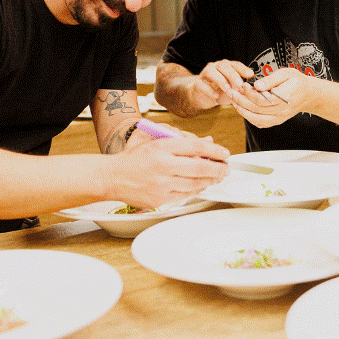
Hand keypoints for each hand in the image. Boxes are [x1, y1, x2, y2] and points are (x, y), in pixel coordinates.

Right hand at [108, 135, 229, 208]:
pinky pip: (185, 195)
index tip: (224, 153)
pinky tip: (202, 185)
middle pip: (200, 167)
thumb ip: (180, 139)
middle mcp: (162, 166)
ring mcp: (161, 184)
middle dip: (218, 168)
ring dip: (210, 180)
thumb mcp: (154, 139)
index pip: (195, 147)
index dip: (214, 151)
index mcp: (161, 147)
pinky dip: (197, 190)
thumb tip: (206, 143)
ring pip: (195, 184)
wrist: (112, 177)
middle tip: (225, 168)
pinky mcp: (160, 199)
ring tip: (217, 177)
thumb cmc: (133, 157)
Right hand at [187, 59, 254, 109]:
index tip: (250, 75)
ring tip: (228, 90)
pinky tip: (216, 96)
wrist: (202, 96)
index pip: (235, 64)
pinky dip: (209, 90)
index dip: (243, 69)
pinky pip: (201, 84)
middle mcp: (215, 68)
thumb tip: (252, 92)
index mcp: (226, 67)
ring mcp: (205, 74)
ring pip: (211, 72)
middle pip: (224, 66)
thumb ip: (240, 89)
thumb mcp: (232, 90)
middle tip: (239, 84)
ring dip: (221, 80)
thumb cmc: (219, 91)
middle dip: (232, 75)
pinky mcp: (197, 84)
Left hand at [228, 67, 319, 127]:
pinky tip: (243, 109)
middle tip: (231, 92)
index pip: (262, 99)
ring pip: (257, 119)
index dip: (249, 93)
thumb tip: (256, 85)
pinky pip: (261, 123)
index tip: (242, 85)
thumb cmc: (298, 81)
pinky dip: (250, 118)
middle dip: (241, 101)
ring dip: (243, 111)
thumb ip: (271, 79)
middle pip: (257, 110)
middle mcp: (282, 110)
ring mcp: (280, 117)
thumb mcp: (286, 73)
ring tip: (234, 101)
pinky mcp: (277, 120)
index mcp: (285, 97)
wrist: (309, 95)